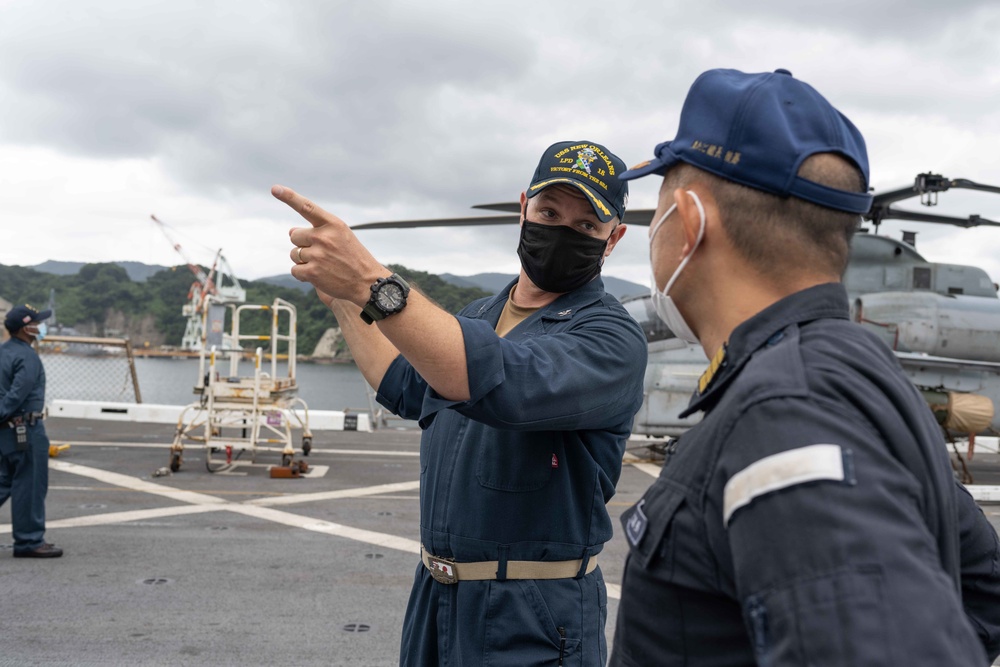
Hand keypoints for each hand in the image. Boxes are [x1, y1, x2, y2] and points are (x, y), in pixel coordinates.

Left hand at [273, 184, 387, 306]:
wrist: (367, 282)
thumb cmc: (353, 258)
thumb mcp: (341, 236)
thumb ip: (318, 231)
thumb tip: (291, 231)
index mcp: (333, 224)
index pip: (307, 207)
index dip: (289, 197)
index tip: (275, 189)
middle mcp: (324, 237)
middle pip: (295, 236)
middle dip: (303, 245)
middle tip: (321, 254)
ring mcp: (318, 255)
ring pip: (294, 254)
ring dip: (303, 261)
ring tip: (323, 265)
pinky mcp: (313, 272)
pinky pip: (295, 270)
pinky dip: (303, 275)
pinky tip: (319, 276)